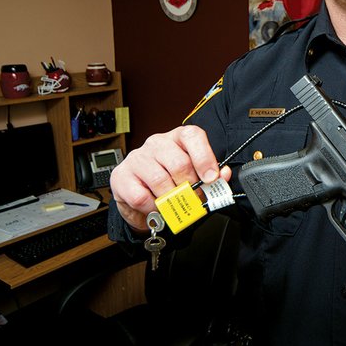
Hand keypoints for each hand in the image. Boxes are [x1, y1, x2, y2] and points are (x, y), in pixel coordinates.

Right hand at [109, 125, 231, 231]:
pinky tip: (156, 208)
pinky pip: (142, 197)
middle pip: (179, 163)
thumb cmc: (171, 183)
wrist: (140, 197)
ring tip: (174, 206)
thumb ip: (211, 176)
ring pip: (160, 181)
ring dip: (171, 200)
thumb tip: (224, 175)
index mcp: (178, 138)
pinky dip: (153, 208)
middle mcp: (157, 143)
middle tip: (193, 200)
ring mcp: (138, 157)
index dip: (205, 157)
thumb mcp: (193, 178)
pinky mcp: (121, 176)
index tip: (211, 178)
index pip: (193, 136)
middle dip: (190, 188)